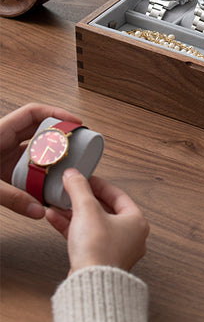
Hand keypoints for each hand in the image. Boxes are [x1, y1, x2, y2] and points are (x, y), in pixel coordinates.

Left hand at [0, 103, 81, 218]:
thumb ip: (12, 198)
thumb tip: (37, 209)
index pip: (33, 113)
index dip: (56, 113)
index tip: (74, 122)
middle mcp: (1, 141)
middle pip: (37, 130)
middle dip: (58, 136)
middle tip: (77, 144)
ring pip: (31, 150)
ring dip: (48, 156)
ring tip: (65, 165)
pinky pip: (23, 167)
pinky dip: (36, 172)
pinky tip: (45, 183)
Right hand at [46, 169, 148, 273]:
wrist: (91, 284)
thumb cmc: (99, 251)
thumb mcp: (87, 209)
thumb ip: (79, 188)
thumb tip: (74, 175)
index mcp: (136, 221)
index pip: (118, 195)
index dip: (99, 185)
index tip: (86, 179)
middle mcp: (130, 236)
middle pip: (104, 209)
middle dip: (83, 200)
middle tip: (73, 190)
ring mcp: (115, 249)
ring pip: (93, 224)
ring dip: (74, 213)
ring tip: (59, 203)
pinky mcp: (100, 260)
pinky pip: (86, 237)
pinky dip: (72, 227)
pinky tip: (56, 218)